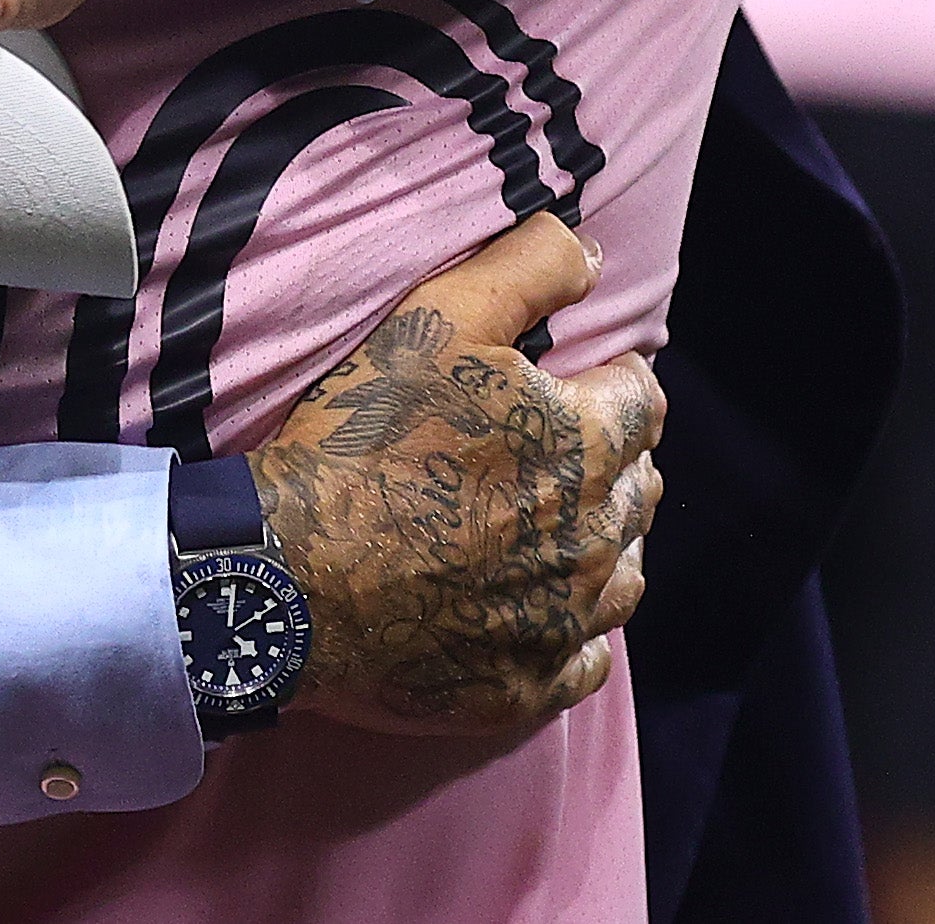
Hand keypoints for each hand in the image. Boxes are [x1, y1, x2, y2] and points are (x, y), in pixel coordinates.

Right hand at [252, 214, 663, 732]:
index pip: (645, 400)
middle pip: (640, 489)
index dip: (613, 379)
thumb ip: (530, 270)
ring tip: (553, 526)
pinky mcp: (526, 685)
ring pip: (623, 577)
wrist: (290, 576)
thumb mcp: (438, 320)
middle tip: (551, 447)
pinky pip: (585, 661)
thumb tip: (596, 250)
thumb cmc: (361, 441)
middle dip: (611, 459)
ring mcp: (564, 622)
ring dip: (603, 544)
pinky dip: (572, 632)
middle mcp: (596, 539)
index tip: (579, 377)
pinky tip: (536, 610)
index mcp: (587, 445)